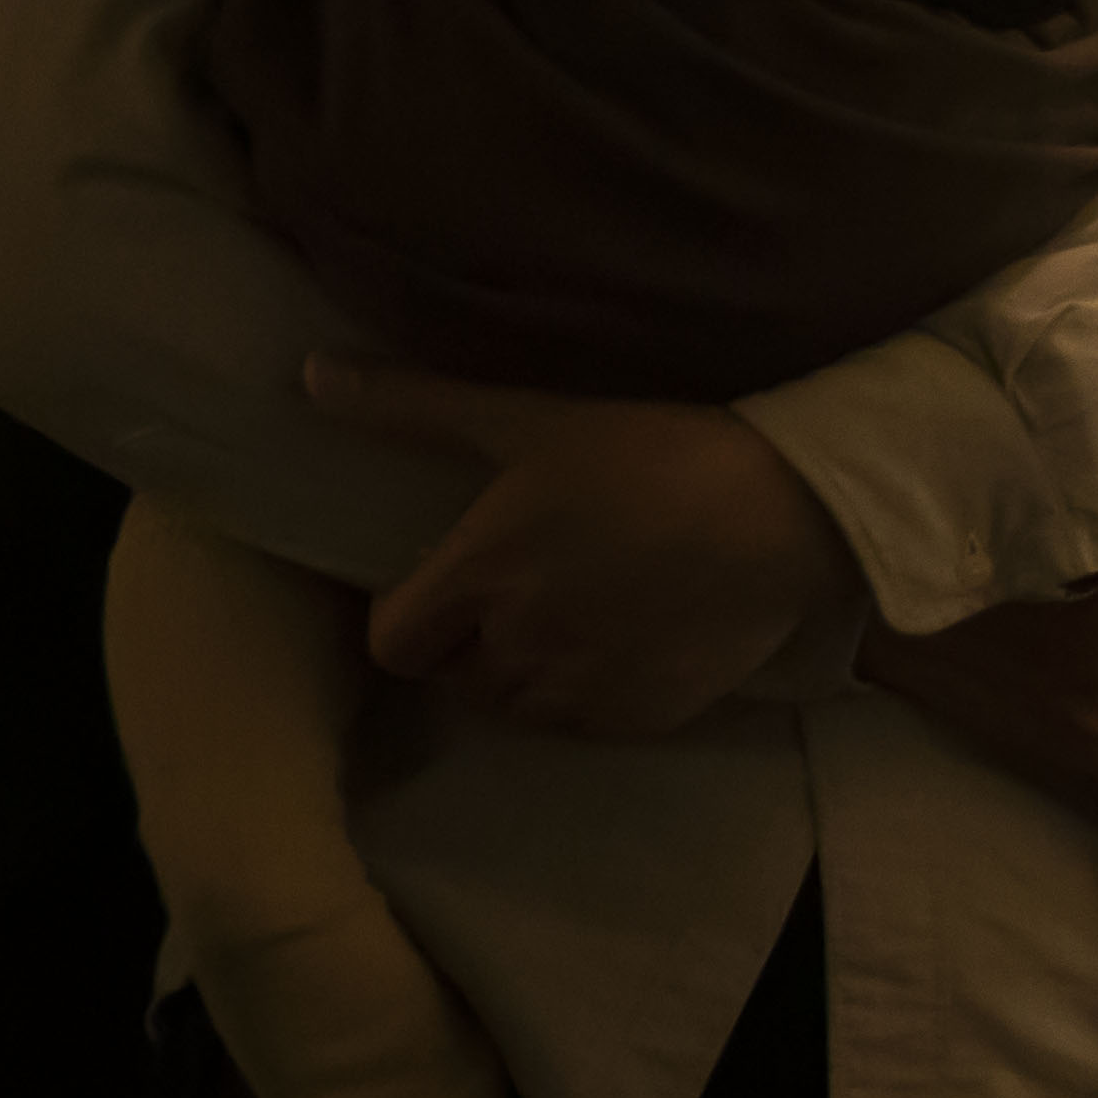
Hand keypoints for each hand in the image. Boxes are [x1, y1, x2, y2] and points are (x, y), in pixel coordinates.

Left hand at [315, 356, 862, 739]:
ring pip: (521, 709)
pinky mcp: (643, 716)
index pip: (394, 643)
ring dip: (532, 678)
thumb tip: (311, 373)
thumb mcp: (532, 421)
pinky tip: (634, 644)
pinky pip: (590, 724)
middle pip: (458, 680)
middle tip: (528, 597)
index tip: (448, 592)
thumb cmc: (655, 453)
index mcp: (479, 576)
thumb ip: (416, 406)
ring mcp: (582, 688)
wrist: (787, 510)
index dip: (412, 621)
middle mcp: (518, 644)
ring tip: (579, 625)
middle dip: (477, 647)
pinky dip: (597, 696)